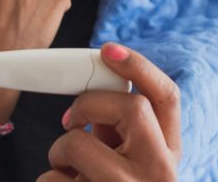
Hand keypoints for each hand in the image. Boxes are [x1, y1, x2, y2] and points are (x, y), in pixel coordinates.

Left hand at [39, 43, 181, 180]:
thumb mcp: (128, 158)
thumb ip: (120, 126)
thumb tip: (94, 88)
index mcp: (169, 153)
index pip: (167, 97)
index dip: (139, 66)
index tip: (109, 48)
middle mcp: (159, 171)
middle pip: (131, 107)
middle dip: (88, 105)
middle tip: (69, 120)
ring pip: (78, 143)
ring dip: (58, 151)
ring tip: (64, 168)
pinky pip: (53, 178)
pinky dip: (48, 179)